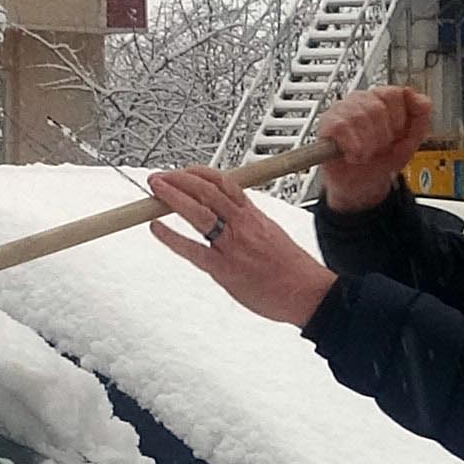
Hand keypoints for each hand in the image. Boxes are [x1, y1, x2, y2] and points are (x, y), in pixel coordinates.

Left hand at [147, 168, 336, 327]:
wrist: (308, 292)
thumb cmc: (293, 268)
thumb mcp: (273, 233)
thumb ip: (249, 222)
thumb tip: (231, 214)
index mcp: (255, 215)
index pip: (225, 183)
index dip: (200, 173)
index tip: (185, 170)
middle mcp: (243, 225)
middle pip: (207, 192)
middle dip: (179, 180)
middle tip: (160, 177)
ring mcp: (232, 246)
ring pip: (198, 213)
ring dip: (172, 197)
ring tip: (155, 190)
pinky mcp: (224, 269)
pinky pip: (192, 249)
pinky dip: (171, 237)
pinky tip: (157, 228)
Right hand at [309, 87, 433, 212]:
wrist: (362, 185)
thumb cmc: (382, 159)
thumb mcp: (410, 140)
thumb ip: (421, 117)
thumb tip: (421, 100)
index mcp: (381, 99)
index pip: (395, 93)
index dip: (399, 118)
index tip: (396, 134)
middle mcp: (360, 100)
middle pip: (378, 107)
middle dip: (383, 136)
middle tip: (378, 146)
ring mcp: (341, 109)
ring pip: (360, 117)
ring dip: (368, 145)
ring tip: (365, 151)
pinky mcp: (327, 124)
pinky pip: (342, 128)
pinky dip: (352, 148)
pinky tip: (353, 154)